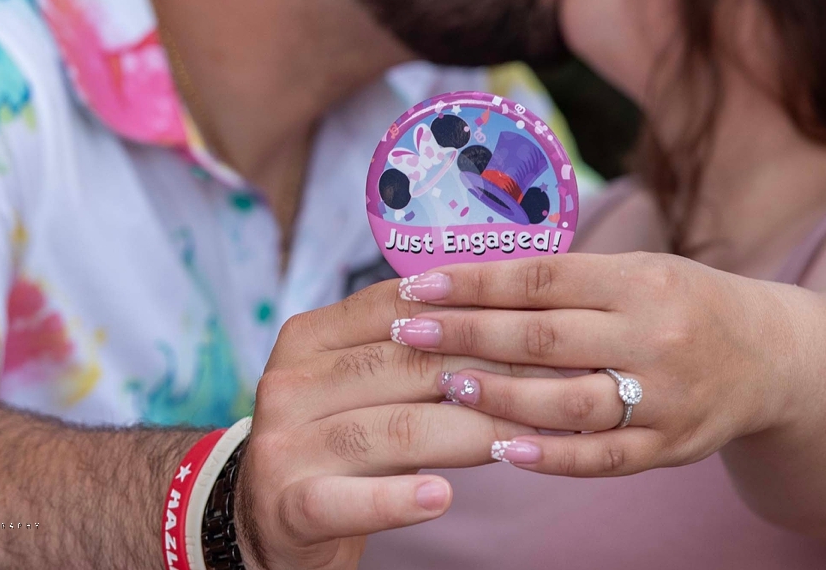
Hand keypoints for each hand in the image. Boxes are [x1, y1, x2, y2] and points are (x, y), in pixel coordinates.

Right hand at [236, 277, 558, 569]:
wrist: (269, 519)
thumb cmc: (341, 441)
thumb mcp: (364, 386)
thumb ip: (414, 352)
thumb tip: (515, 317)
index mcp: (308, 337)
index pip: (395, 307)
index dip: (472, 312)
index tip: (538, 322)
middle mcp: (288, 382)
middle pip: (403, 366)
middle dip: (489, 373)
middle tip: (556, 384)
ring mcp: (284, 444)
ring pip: (393, 430)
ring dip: (469, 434)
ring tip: (525, 440)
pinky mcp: (289, 504)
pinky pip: (349, 498)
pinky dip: (398, 499)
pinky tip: (441, 497)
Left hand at [387, 253, 795, 477]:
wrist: (775, 356)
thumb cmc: (682, 302)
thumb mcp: (636, 271)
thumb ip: (565, 280)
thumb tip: (468, 278)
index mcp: (640, 280)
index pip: (540, 279)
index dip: (473, 283)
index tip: (418, 286)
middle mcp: (654, 336)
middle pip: (544, 338)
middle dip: (467, 336)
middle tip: (408, 334)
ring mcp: (666, 397)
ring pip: (568, 402)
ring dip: (498, 396)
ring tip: (445, 385)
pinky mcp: (672, 446)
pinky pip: (603, 457)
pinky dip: (550, 456)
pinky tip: (502, 448)